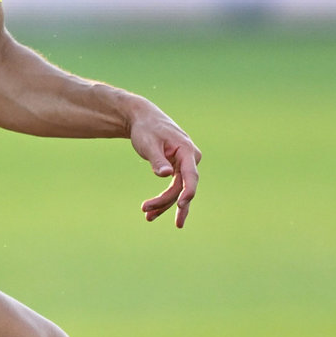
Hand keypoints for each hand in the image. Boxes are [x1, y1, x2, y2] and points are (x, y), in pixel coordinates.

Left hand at [129, 102, 200, 227]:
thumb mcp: (148, 144)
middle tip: (146, 213)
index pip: (191, 175)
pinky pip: (174, 188)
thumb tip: (166, 174)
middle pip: (182, 187)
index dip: (188, 191)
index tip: (181, 205)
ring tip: (147, 217)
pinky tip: (152, 212)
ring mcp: (186, 165)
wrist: (144, 119)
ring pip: (178, 190)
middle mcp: (191, 159)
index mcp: (187, 150)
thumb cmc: (146, 129)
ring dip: (163, 205)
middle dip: (165, 202)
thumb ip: (157, 160)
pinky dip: (164, 200)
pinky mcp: (178, 169)